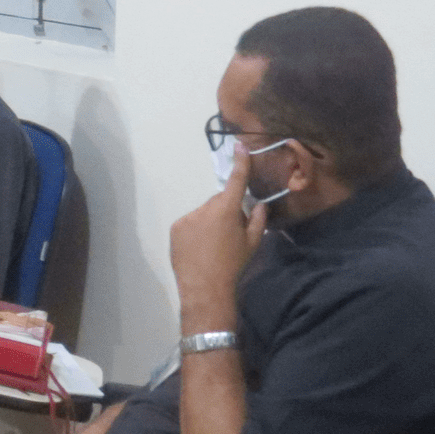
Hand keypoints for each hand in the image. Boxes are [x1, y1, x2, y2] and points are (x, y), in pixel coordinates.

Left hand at [170, 144, 266, 328]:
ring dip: (210, 221)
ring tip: (213, 245)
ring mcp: (187, 218)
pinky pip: (190, 223)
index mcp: (226, 209)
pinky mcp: (175, 228)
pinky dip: (196, 230)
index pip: (235, 180)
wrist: (205, 288)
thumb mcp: (253, 242)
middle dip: (226, 210)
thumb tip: (258, 205)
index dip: (239, 162)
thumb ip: (257, 219)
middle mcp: (204, 208)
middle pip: (219, 201)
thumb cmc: (234, 265)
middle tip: (231, 232)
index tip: (238, 145)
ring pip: (204, 213)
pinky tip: (200, 248)